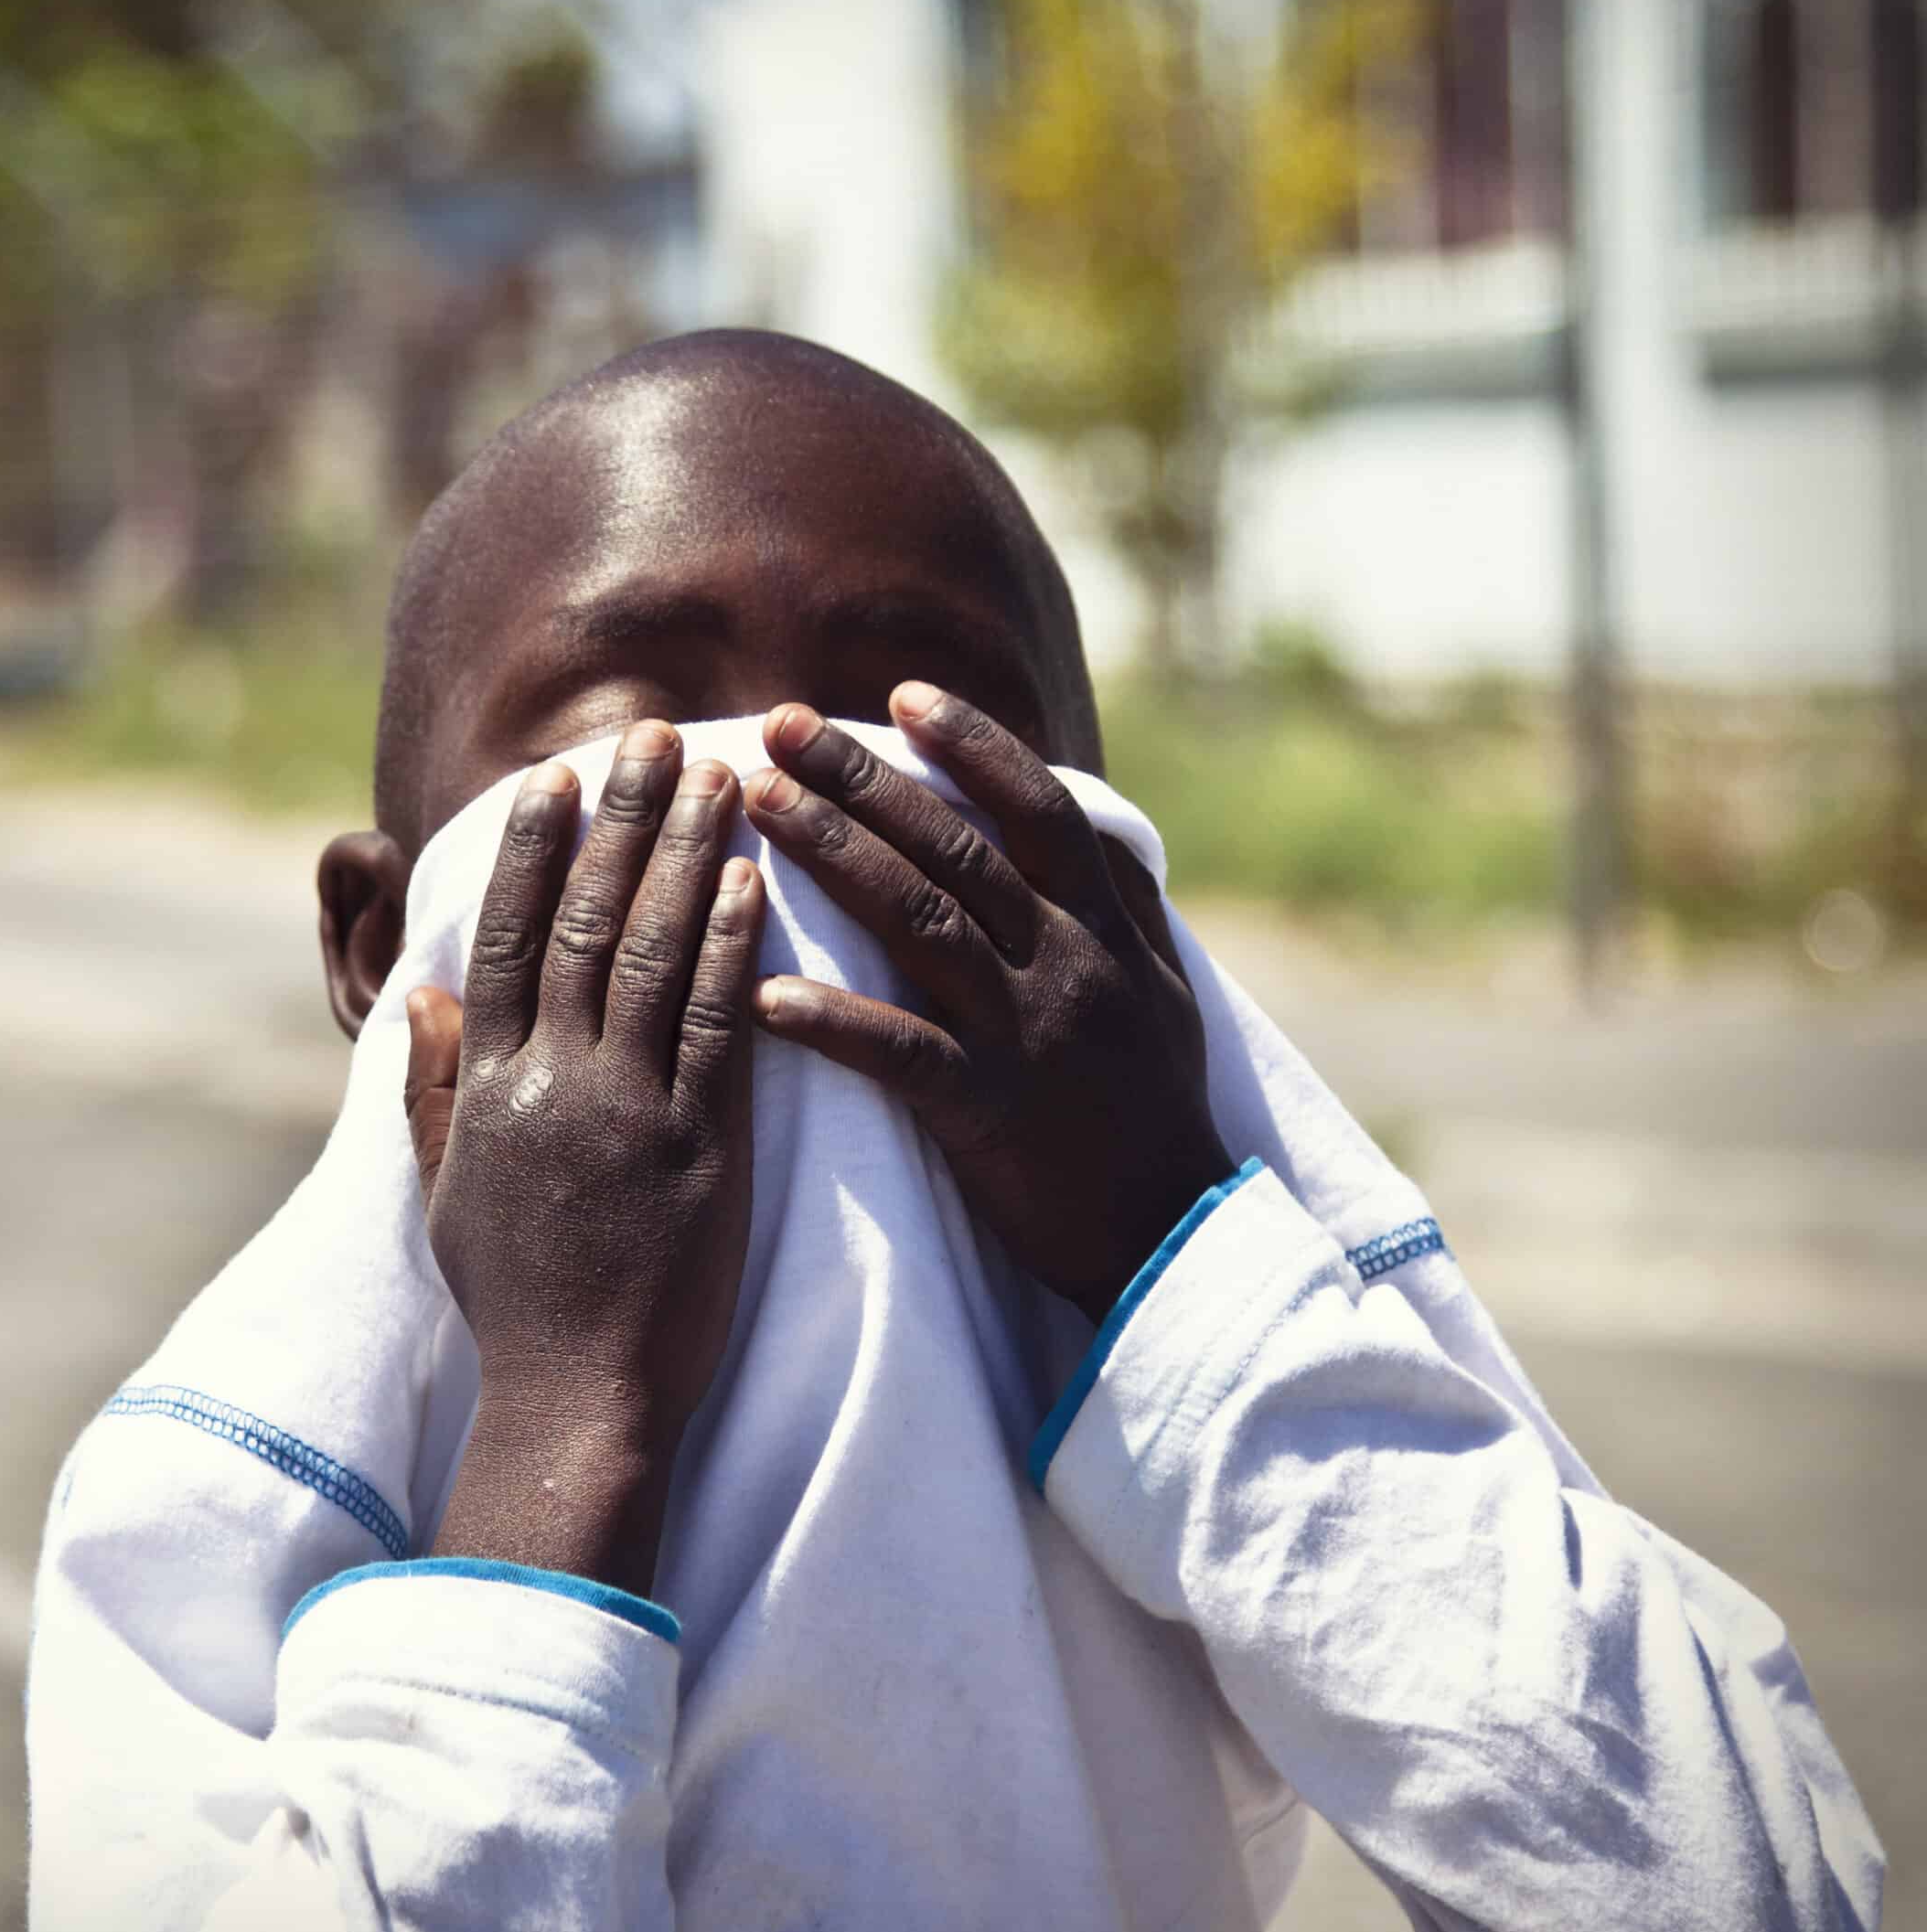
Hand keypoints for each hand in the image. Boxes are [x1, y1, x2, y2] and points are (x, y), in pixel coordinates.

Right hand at [402, 721, 765, 1596]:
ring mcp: (625, 1111)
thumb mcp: (447, 1197)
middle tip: (652, 734)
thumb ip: (434, 1091)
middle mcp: (549, 1083)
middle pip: (581, 921)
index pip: (504, 939)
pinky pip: (714, 1027)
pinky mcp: (700, 1149)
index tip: (556, 778)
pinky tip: (750, 880)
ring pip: (650, 955)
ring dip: (683, 855)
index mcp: (487, 1088)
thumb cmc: (516, 1306)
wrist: (578, 1402)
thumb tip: (426, 995)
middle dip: (620, 820)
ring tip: (717, 774)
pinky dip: (728, 946)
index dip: (530, 850)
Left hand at [743, 685, 1230, 1330]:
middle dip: (864, 778)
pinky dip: (833, 1021)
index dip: (973, 746)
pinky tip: (764, 994)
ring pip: (920, 924)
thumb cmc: (1157, 1108)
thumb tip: (1097, 824)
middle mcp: (1065, 963)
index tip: (903, 695)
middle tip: (782, 725)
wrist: (1173, 1237)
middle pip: (955, 847)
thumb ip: (1128, 902)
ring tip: (759, 806)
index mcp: (1103, 928)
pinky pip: (902, 1055)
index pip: (1038, 808)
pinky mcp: (988, 1113)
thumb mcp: (1166, 989)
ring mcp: (1026, 1035)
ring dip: (834, 855)